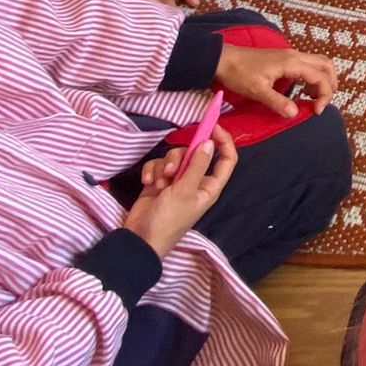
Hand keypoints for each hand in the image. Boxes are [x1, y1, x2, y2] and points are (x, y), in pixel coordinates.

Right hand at [124, 128, 236, 259]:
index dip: (224, 141)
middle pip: (194, 154)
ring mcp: (176, 182)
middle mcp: (195, 182)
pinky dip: (152, 171)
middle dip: (179, 158)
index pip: (226, 160)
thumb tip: (210, 142)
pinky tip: (147, 183)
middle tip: (170, 172)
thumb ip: (197, 165)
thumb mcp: (184, 192)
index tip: (213, 126)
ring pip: (174, 159)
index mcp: (209, 186)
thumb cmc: (168, 219)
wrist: (140, 239)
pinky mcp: (159, 182)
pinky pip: (158, 166)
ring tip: (157, 183)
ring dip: (163, 167)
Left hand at [215, 42, 337, 116]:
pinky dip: (314, 77)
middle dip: (330, 85)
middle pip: (326, 66)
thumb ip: (278, 102)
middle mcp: (295, 56)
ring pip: (319, 63)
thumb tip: (296, 113)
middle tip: (321, 104)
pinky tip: (304, 91)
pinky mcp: (285, 58)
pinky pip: (309, 65)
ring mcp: (291, 55)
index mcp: (292, 63)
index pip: (321, 77)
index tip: (316, 111)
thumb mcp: (257, 91)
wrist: (223, 59)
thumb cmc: (239, 74)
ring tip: (313, 99)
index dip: (324, 95)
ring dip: (323, 80)